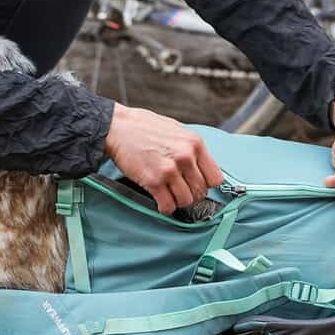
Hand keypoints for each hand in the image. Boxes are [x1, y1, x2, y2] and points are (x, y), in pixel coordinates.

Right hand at [104, 103, 222, 214]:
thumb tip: (203, 167)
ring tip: (168, 193)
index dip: (206, 183)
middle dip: (190, 193)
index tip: (196, 183)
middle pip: (201, 192)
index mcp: (195, 143)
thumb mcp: (176, 130)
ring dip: (177, 201)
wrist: (117, 127)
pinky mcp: (153, 181)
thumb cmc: (144, 127)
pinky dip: (165, 207)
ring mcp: (169, 170)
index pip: (216, 178)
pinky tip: (159, 199)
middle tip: (178, 188)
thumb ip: (191, 148)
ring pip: (186, 201)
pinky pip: (168, 206)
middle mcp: (185, 157)